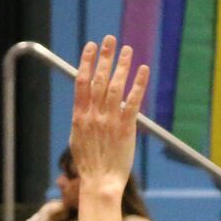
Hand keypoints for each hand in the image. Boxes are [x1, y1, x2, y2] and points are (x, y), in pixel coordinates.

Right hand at [69, 35, 147, 198]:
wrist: (100, 181)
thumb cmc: (89, 163)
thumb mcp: (78, 138)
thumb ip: (82, 119)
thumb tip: (85, 105)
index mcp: (80, 116)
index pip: (82, 82)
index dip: (87, 62)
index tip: (91, 46)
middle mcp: (93, 115)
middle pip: (99, 79)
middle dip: (105, 57)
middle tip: (110, 39)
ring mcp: (109, 120)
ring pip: (116, 86)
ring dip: (122, 65)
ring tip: (127, 49)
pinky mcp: (126, 127)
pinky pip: (133, 101)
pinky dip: (138, 84)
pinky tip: (142, 69)